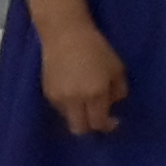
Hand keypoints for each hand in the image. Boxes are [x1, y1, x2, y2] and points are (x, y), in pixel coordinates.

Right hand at [36, 19, 126, 136]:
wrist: (66, 35)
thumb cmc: (97, 49)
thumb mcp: (117, 69)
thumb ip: (118, 91)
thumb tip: (113, 106)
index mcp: (95, 93)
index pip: (98, 123)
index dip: (108, 126)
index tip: (114, 121)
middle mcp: (75, 100)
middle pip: (80, 129)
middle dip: (91, 127)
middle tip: (99, 117)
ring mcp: (58, 97)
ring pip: (69, 119)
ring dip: (80, 115)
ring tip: (87, 100)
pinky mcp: (47, 93)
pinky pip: (61, 108)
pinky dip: (70, 106)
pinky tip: (76, 92)